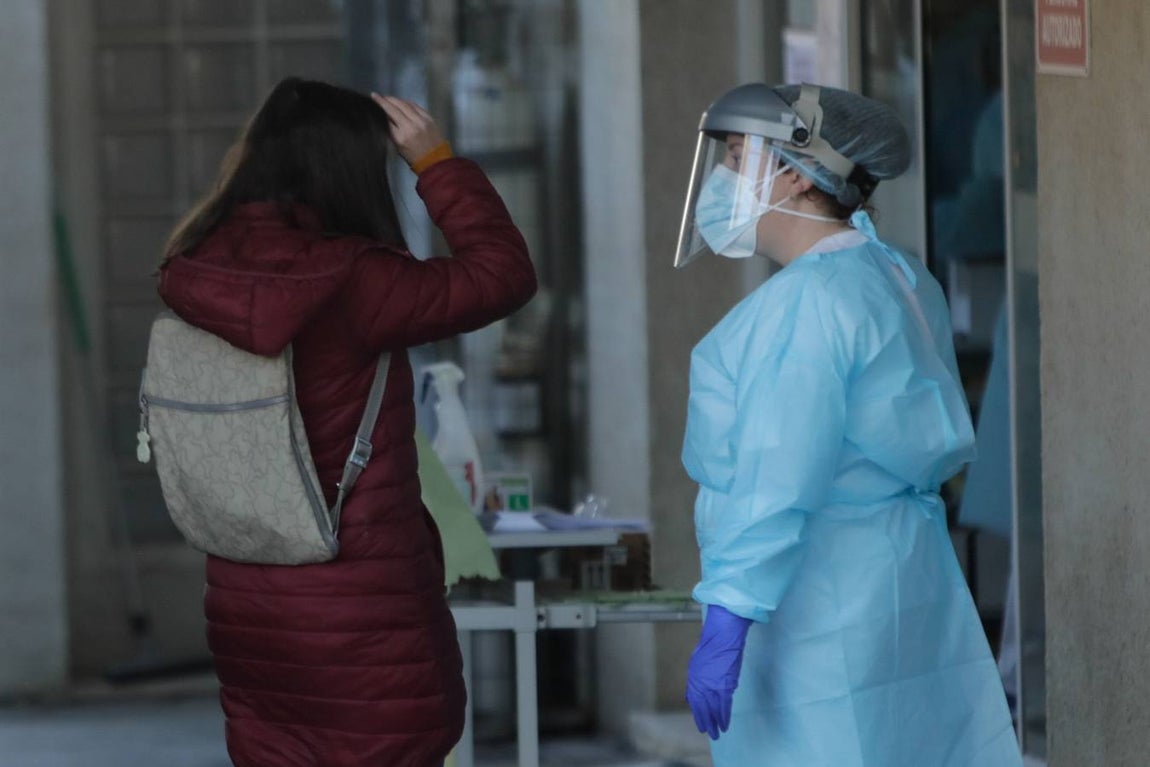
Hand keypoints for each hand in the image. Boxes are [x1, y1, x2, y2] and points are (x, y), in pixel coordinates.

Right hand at [371, 94, 446, 166]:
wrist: (435, 161)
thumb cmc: (416, 157)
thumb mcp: (398, 147)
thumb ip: (391, 131)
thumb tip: (385, 117)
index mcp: (401, 137)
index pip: (386, 118)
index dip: (379, 107)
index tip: (373, 100)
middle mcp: (411, 126)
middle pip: (394, 108)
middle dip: (384, 100)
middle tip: (377, 96)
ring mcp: (421, 121)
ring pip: (404, 104)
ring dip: (395, 99)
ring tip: (388, 98)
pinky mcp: (429, 118)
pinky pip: (415, 106)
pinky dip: (407, 102)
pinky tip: (402, 102)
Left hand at [685, 604, 751, 739]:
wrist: (722, 637)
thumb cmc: (710, 647)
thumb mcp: (696, 664)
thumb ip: (695, 681)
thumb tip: (691, 696)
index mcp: (693, 679)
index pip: (694, 703)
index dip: (698, 715)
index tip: (701, 724)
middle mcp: (700, 685)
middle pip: (703, 709)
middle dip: (706, 722)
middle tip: (709, 733)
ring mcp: (712, 686)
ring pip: (713, 710)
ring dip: (716, 723)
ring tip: (718, 733)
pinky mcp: (725, 686)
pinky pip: (724, 706)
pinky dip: (724, 716)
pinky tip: (725, 724)